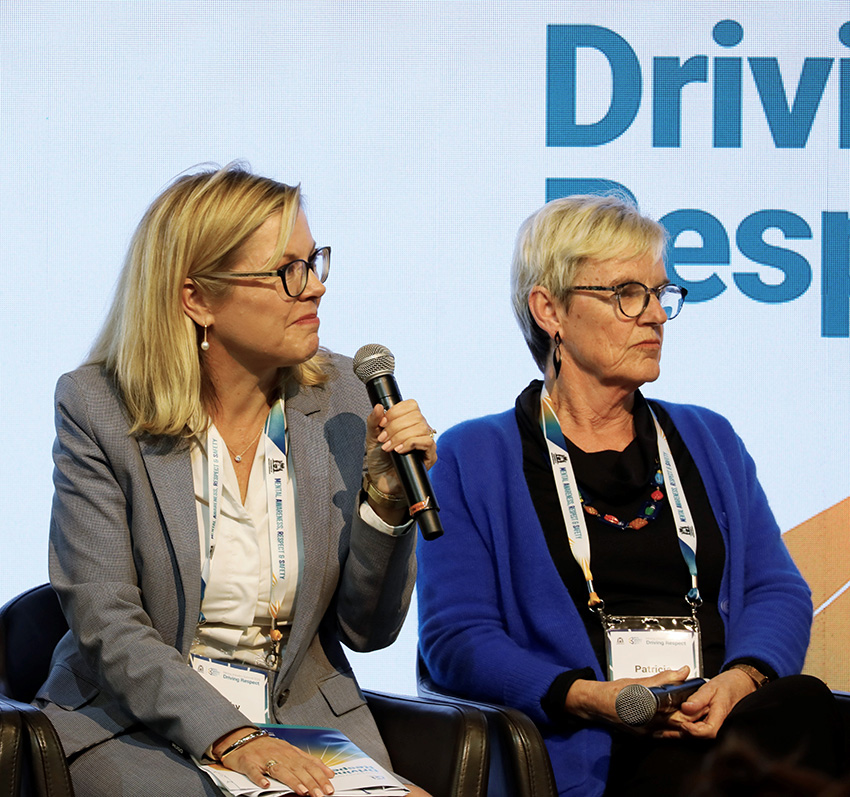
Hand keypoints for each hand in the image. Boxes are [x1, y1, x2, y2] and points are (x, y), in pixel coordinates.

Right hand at [214, 728, 334, 795]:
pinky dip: (260, 778)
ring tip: (302, 791)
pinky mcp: (249, 763)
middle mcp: (280, 755)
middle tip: (320, 793)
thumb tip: (327, 772)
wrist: (242, 738)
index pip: (309, 764)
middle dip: (311, 782)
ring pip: (280, 770)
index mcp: (291, 752)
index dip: (320, 776)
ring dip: (292, 781)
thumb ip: (307, 761)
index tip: (329, 786)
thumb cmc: (267, 747)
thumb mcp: (289, 751)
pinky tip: (266, 785)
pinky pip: (254, 771)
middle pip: (298, 769)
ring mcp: (264, 759)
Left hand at [364, 401, 436, 520]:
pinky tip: (399, 451)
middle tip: (383, 439)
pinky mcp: (430, 456)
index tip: (382, 424)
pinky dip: (410, 444)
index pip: (411, 405)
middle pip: (415, 416)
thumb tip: (378, 406)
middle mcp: (420, 429)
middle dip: (395, 427)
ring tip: (389, 447)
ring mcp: (426, 441)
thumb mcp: (372, 436)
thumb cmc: (380, 458)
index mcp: (408, 421)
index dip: (395, 412)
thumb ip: (373, 421)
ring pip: (421, 428)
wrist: (382, 479)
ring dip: (400, 437)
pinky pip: (427, 442)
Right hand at [565, 666, 691, 729]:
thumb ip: (663, 678)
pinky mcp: (646, 737)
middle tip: (703, 705)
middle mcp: (648, 723)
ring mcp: (647, 732)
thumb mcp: (639, 681)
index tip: (701, 696)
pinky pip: (667, 735)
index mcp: (647, 707)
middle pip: (679, 722)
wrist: (597, 705)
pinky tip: (681, 722)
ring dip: (687, 723)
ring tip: (694, 713)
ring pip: (676, 732)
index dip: (692, 703)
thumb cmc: (614, 691)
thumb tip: (683, 672)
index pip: (677, 707)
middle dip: (693, 715)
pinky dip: (676, 729)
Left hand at [659, 668, 756, 739]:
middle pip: (696, 735)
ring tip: (657, 732)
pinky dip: (678, 729)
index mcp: (718, 716)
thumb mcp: (712, 687)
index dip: (694, 731)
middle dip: (678, 733)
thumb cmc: (728, 685)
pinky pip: (692, 727)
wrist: (738, 684)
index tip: (683, 724)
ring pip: (692, 734)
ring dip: (675, 733)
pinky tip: (665, 729)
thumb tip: (686, 708)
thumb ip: (698, 698)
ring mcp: (708, 723)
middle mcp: (713, 723)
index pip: (708, 731)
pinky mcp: (704, 721)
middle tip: (659, 729)